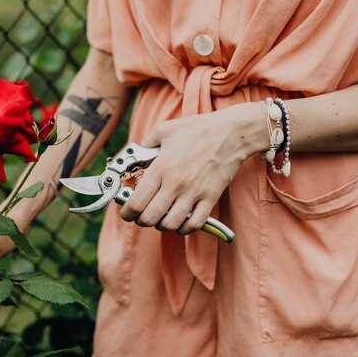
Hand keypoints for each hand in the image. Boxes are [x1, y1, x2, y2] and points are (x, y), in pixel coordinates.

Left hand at [119, 102, 266, 233]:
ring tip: (162, 217)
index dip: (127, 213)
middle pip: (149, 218)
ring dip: (162, 225)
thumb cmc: (197, 129)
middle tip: (142, 215)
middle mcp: (175, 184)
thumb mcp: (164, 130)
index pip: (136, 202)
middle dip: (142, 220)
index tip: (127, 212)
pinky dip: (184, 227)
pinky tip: (181, 219)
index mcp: (161, 168)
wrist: (231, 132)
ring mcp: (194, 193)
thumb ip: (145, 145)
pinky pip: (194, 224)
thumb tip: (134, 156)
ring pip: (170, 225)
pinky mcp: (210, 198)